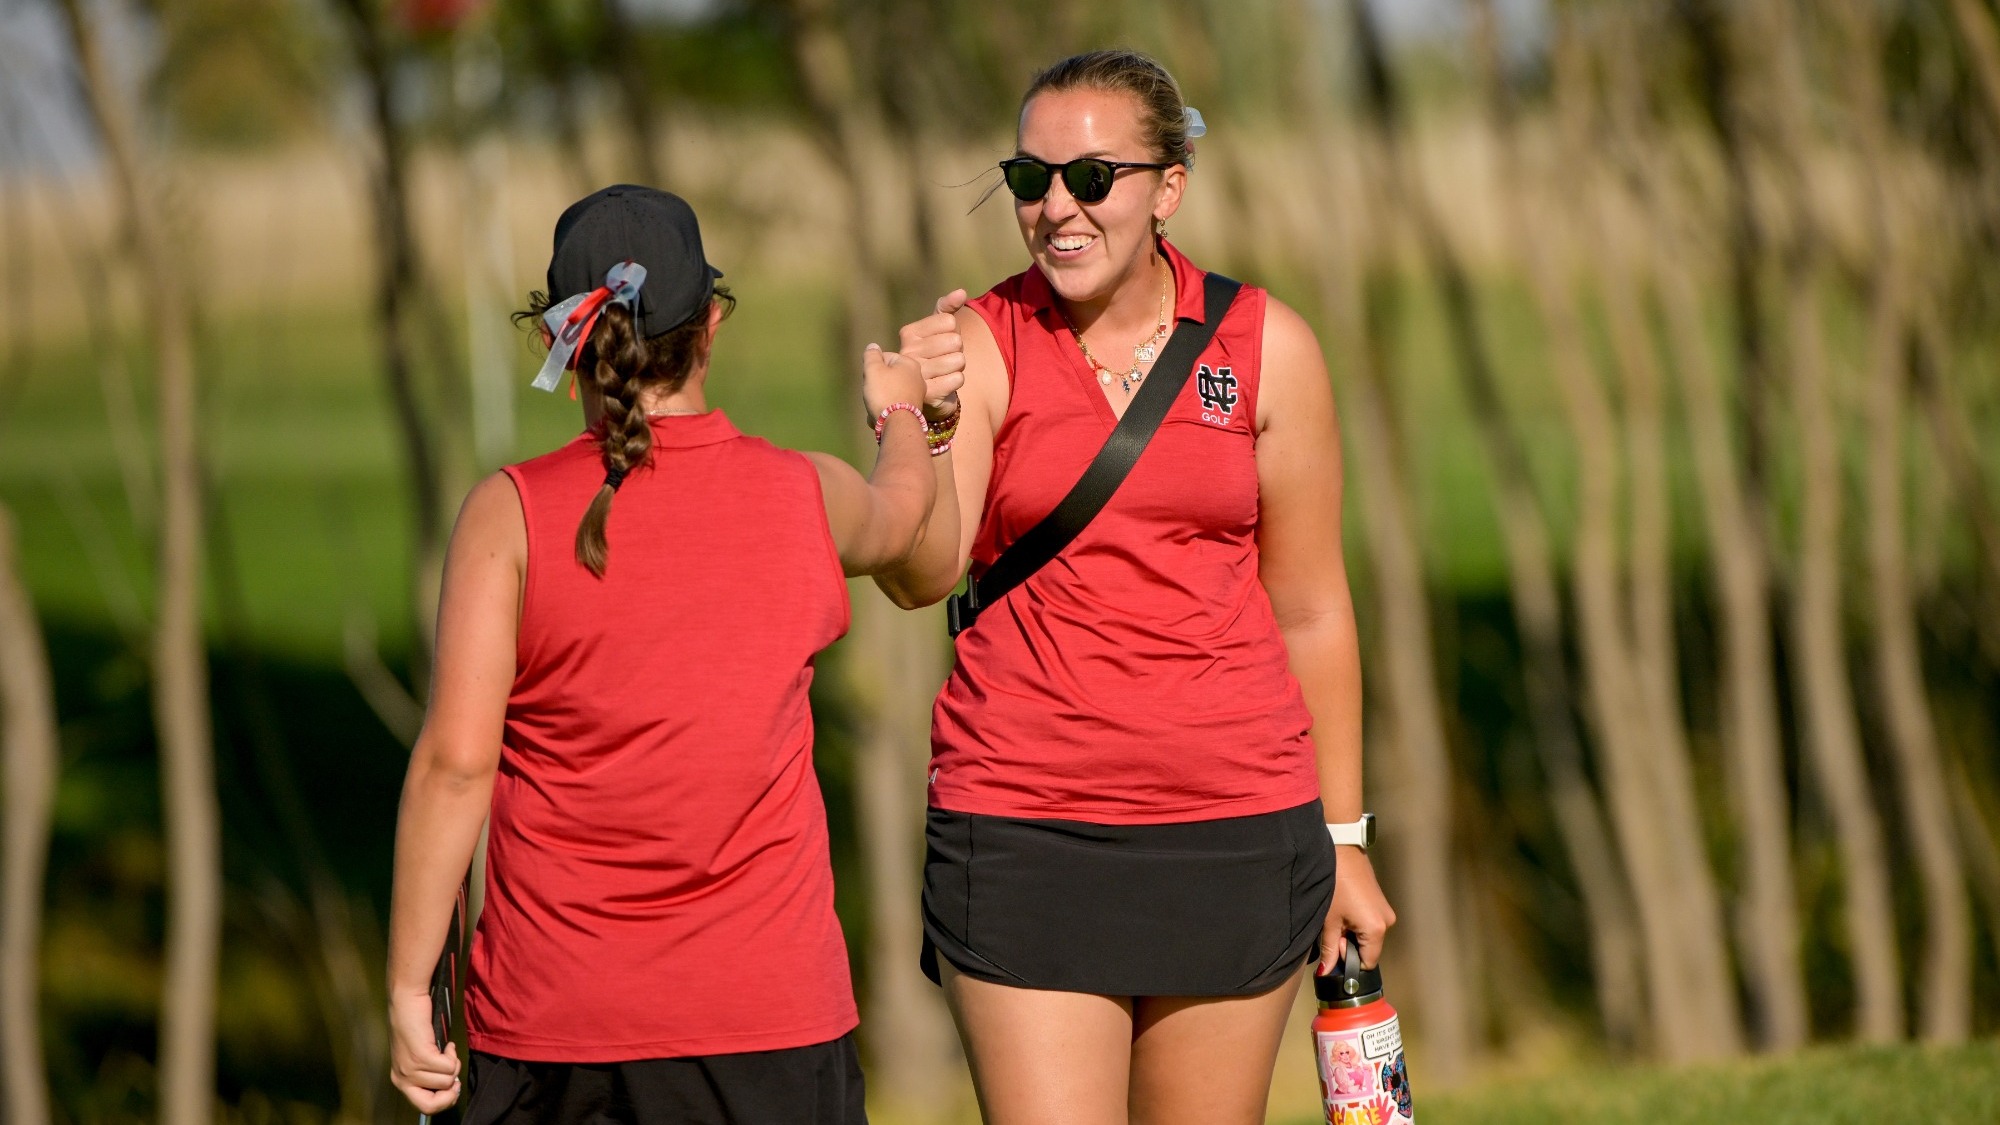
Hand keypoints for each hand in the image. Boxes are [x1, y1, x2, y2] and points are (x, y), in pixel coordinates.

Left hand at [389, 989, 460, 1114]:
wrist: (407, 1002)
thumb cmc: (415, 1026)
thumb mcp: (417, 1057)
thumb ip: (428, 1074)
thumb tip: (451, 1086)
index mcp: (401, 1081)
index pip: (425, 1108)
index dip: (444, 1101)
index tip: (452, 1086)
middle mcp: (402, 1078)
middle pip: (435, 1102)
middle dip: (451, 1091)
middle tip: (452, 1072)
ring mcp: (410, 1069)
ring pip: (447, 1080)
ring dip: (452, 1063)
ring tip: (445, 1049)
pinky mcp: (420, 1056)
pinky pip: (449, 1066)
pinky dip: (452, 1054)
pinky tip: (446, 1044)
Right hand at [861, 344, 926, 421]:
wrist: (897, 424)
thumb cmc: (884, 393)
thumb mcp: (873, 370)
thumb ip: (871, 356)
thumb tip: (873, 346)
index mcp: (910, 363)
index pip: (884, 357)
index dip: (873, 368)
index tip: (872, 379)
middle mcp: (918, 376)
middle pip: (888, 374)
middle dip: (877, 383)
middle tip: (874, 392)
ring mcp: (918, 393)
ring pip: (890, 389)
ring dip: (881, 395)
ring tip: (878, 404)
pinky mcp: (914, 408)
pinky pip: (896, 402)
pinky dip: (888, 405)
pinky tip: (884, 412)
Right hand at [897, 289, 968, 419]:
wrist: (928, 389)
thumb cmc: (935, 353)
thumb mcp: (938, 328)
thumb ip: (948, 307)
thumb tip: (961, 292)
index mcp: (909, 333)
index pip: (949, 321)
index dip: (953, 331)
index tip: (941, 341)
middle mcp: (909, 352)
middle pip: (956, 340)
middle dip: (957, 349)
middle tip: (945, 357)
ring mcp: (917, 374)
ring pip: (959, 360)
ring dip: (958, 366)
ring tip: (945, 370)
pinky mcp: (928, 393)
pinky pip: (958, 379)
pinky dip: (957, 380)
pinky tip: (946, 382)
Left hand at [1318, 847, 1395, 973]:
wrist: (1342, 850)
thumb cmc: (1334, 883)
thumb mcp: (1328, 920)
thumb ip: (1329, 949)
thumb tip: (1326, 972)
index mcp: (1376, 929)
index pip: (1368, 962)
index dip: (1349, 961)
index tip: (1334, 949)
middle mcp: (1386, 922)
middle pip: (1368, 948)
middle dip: (1348, 945)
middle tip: (1332, 928)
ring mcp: (1385, 911)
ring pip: (1367, 935)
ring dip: (1351, 933)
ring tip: (1337, 915)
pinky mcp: (1380, 902)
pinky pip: (1369, 923)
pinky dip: (1356, 922)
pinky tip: (1343, 908)